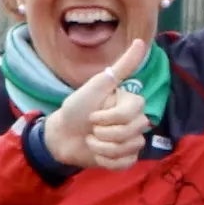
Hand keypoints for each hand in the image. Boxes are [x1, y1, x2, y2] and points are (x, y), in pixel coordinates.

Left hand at [40, 56, 149, 170]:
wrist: (61, 135)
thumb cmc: (77, 108)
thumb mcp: (97, 85)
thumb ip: (122, 67)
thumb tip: (142, 42)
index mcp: (131, 103)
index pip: (133, 113)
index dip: (110, 117)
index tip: (92, 115)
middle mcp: (136, 121)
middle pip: (132, 132)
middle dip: (104, 133)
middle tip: (91, 128)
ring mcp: (132, 140)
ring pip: (129, 148)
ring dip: (102, 147)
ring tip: (91, 140)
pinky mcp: (125, 159)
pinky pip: (126, 163)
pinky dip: (107, 161)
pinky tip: (97, 154)